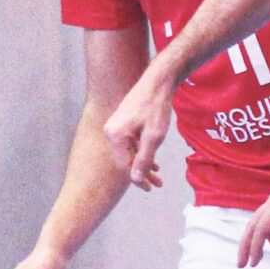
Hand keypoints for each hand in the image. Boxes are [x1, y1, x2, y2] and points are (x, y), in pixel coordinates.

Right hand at [103, 69, 178, 189]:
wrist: (157, 81)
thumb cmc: (156, 107)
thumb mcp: (154, 137)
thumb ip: (144, 159)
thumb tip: (136, 179)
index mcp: (115, 136)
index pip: (125, 165)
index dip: (139, 179)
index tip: (151, 188)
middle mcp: (110, 131)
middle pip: (126, 159)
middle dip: (142, 172)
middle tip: (158, 184)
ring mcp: (115, 126)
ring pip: (129, 151)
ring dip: (143, 162)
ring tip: (159, 173)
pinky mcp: (122, 122)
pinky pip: (130, 142)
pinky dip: (141, 151)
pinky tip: (153, 159)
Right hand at [237, 160, 269, 266]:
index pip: (262, 228)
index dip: (255, 247)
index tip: (253, 263)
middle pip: (253, 224)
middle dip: (246, 245)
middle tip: (241, 264)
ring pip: (258, 221)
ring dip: (253, 239)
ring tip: (253, 257)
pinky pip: (267, 217)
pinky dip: (265, 231)